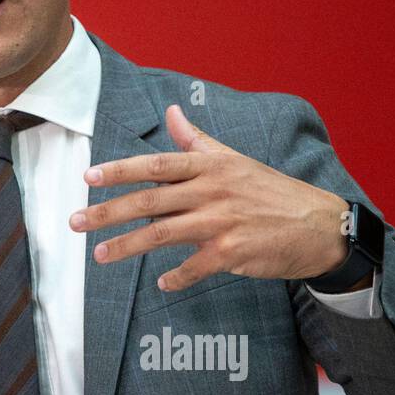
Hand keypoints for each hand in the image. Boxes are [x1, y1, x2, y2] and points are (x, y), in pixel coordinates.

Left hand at [69, 104, 350, 291]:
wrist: (319, 225)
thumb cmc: (271, 191)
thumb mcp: (234, 160)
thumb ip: (197, 141)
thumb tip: (172, 112)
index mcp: (210, 166)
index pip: (156, 165)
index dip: (119, 170)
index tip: (88, 177)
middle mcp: (212, 191)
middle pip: (149, 201)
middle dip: (107, 212)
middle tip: (74, 222)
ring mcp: (222, 222)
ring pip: (163, 234)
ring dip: (127, 245)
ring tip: (99, 255)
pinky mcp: (234, 252)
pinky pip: (195, 267)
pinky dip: (176, 276)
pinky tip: (160, 282)